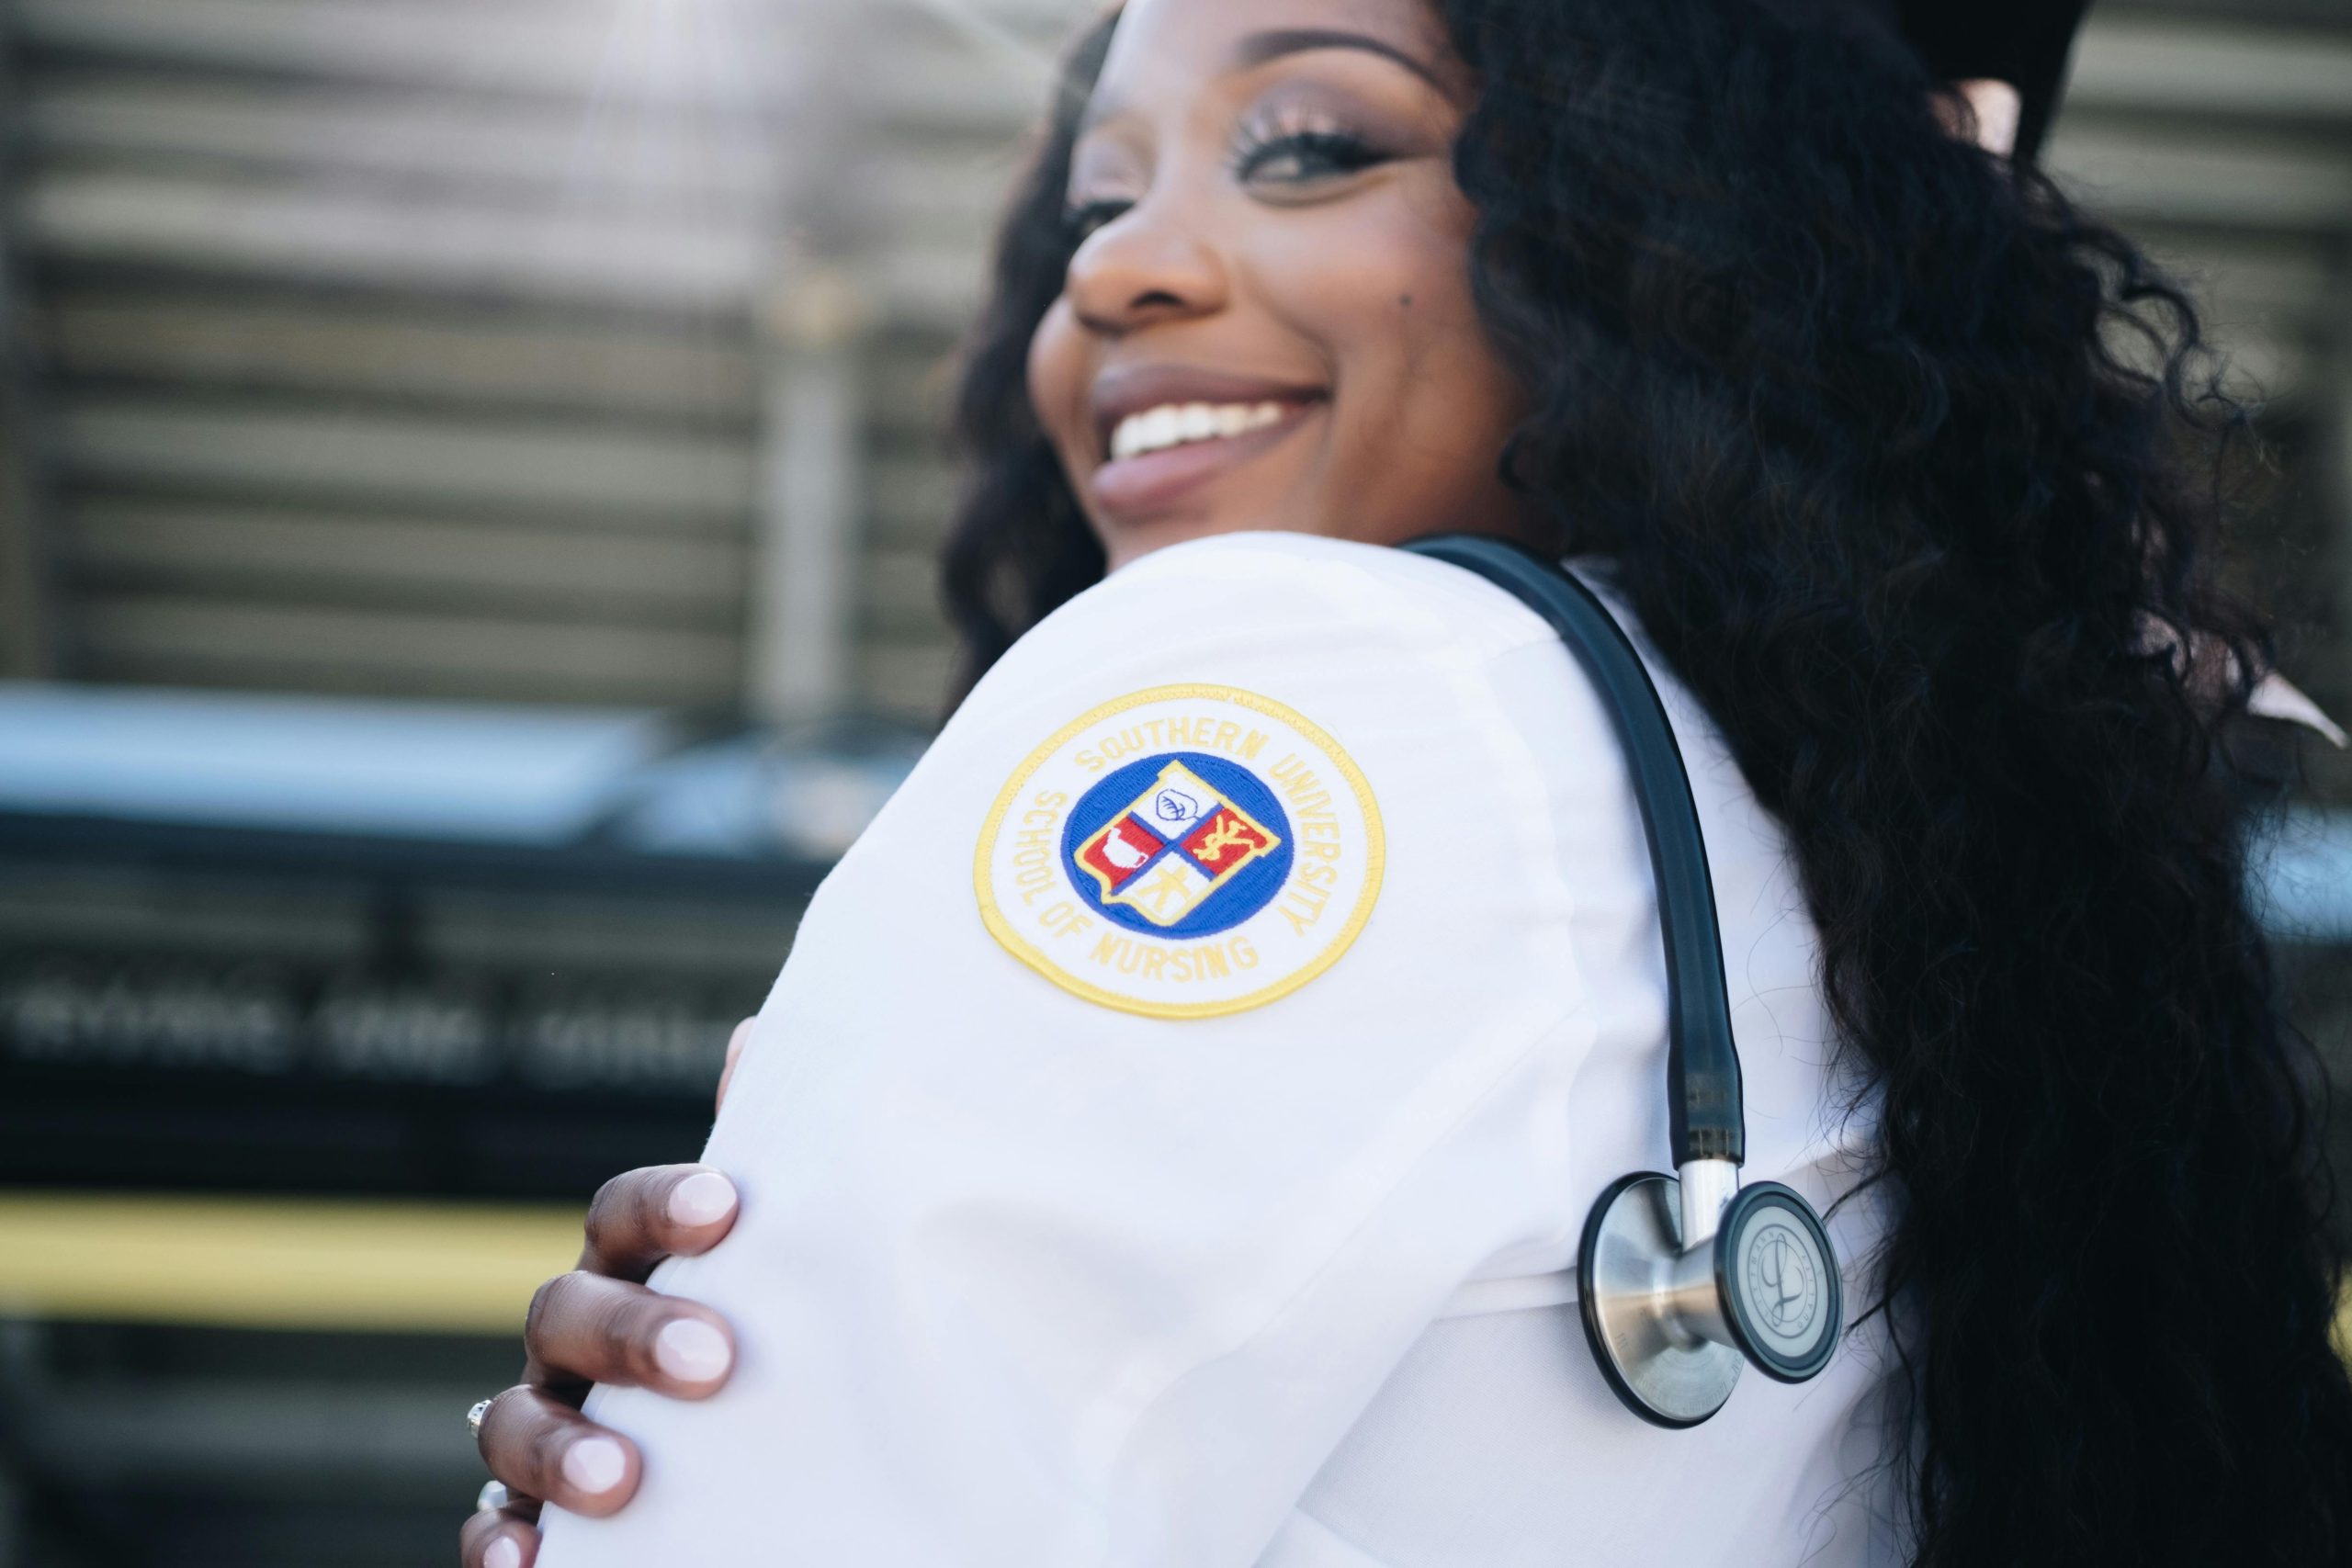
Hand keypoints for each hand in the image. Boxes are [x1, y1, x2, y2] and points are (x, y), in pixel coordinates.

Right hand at [461, 1017, 755, 1567]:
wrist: (763, 1483)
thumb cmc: (769, 1344)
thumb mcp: (785, 1265)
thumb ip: (777, 1161)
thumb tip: (758, 1037)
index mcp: (638, 1270)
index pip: (626, 1217)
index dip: (663, 1206)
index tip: (726, 1208)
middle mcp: (577, 1344)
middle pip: (567, 1312)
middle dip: (632, 1331)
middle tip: (713, 1361)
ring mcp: (546, 1429)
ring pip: (511, 1422)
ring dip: (559, 1447)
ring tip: (622, 1479)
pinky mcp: (529, 1520)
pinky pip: (489, 1527)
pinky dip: (498, 1546)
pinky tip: (527, 1567)